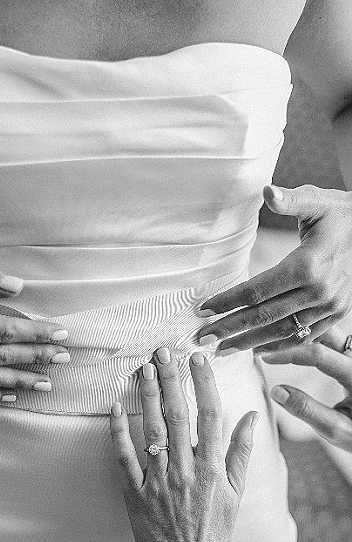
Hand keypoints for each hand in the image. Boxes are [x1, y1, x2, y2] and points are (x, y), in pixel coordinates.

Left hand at [109, 349, 257, 541]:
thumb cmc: (214, 530)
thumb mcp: (235, 493)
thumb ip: (240, 452)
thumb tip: (250, 415)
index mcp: (213, 468)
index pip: (210, 415)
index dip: (204, 383)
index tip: (197, 358)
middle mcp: (186, 471)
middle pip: (178, 415)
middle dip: (171, 380)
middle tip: (164, 352)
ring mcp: (159, 481)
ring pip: (151, 430)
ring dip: (147, 396)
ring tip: (143, 369)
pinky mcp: (135, 493)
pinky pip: (124, 457)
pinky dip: (119, 431)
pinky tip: (116, 406)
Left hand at [196, 185, 351, 354]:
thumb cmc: (339, 213)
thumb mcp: (316, 200)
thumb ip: (290, 200)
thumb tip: (268, 191)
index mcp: (308, 266)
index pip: (257, 291)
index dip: (228, 301)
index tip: (204, 309)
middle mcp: (319, 291)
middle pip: (265, 316)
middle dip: (231, 328)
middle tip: (204, 338)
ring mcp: (330, 306)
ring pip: (283, 331)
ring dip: (251, 342)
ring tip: (224, 349)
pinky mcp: (337, 313)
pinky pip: (306, 336)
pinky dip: (282, 346)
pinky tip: (258, 350)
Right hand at [262, 326, 351, 450]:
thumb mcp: (336, 430)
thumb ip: (308, 411)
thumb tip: (277, 391)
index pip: (318, 354)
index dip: (288, 353)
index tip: (265, 357)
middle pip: (324, 331)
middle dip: (293, 333)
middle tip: (266, 340)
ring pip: (327, 330)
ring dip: (300, 332)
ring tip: (275, 339)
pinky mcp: (350, 356)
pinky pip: (329, 338)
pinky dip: (308, 336)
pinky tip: (290, 342)